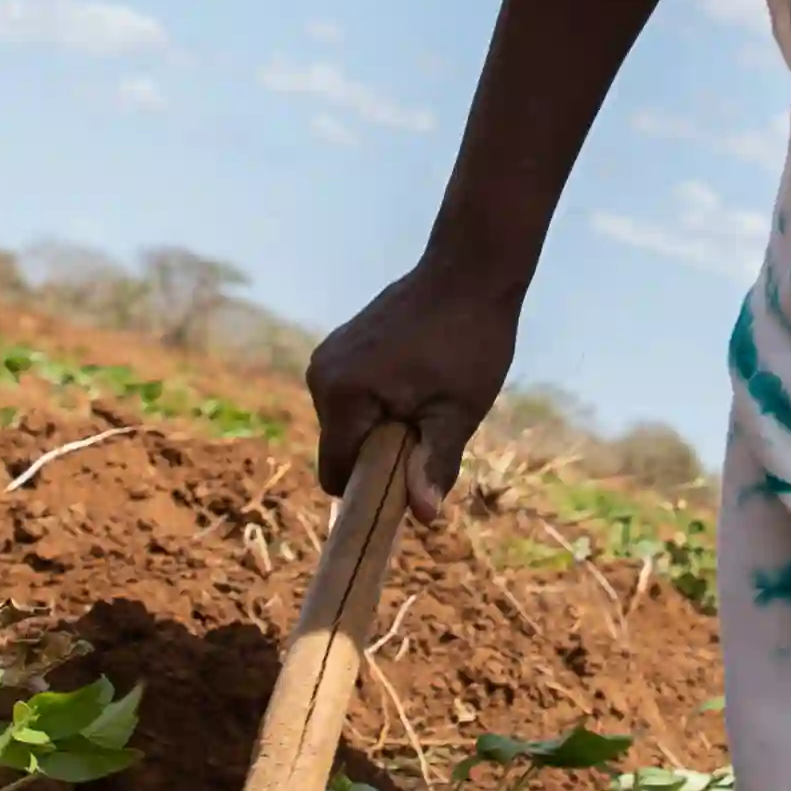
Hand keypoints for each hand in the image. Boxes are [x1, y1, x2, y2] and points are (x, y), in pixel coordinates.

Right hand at [309, 255, 520, 514]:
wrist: (468, 271)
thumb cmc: (469, 342)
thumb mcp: (457, 412)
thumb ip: (434, 464)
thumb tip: (424, 518)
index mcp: (342, 395)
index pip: (335, 473)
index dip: (367, 492)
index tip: (406, 486)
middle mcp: (321, 375)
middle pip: (341, 448)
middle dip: (379, 454)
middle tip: (430, 429)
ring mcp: (327, 357)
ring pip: (347, 423)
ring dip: (381, 427)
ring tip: (426, 398)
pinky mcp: (339, 346)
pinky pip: (350, 397)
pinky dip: (378, 403)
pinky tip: (416, 379)